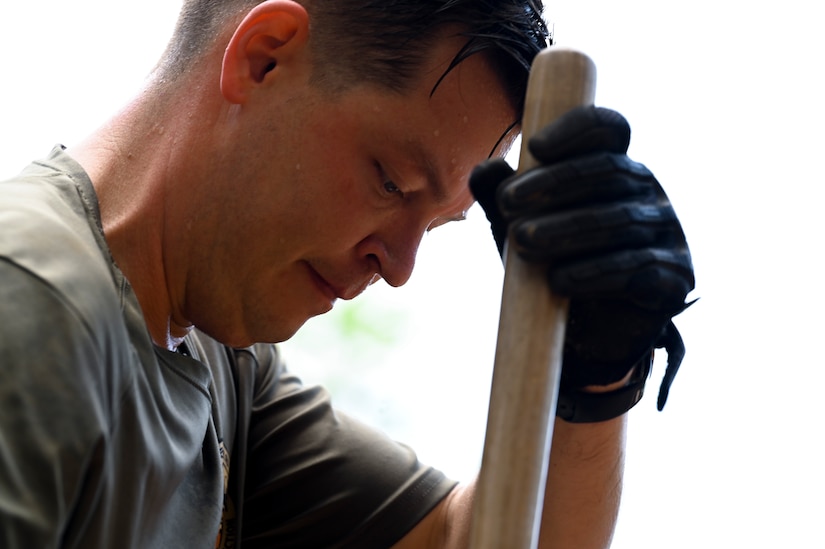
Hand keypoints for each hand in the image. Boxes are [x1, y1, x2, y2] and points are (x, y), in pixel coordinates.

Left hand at [470, 106, 694, 414]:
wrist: (581, 336)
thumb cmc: (551, 267)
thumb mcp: (517, 230)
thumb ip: (500, 199)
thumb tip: (485, 170)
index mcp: (614, 169)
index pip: (608, 129)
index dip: (577, 129)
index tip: (534, 147)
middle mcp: (647, 193)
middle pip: (608, 171)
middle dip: (555, 184)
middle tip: (509, 205)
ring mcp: (667, 232)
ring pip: (620, 221)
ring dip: (567, 230)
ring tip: (523, 243)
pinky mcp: (674, 277)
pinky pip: (639, 268)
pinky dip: (596, 273)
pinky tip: (559, 282)